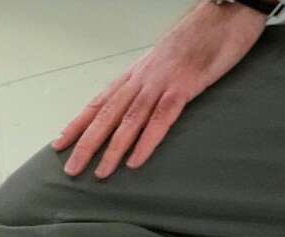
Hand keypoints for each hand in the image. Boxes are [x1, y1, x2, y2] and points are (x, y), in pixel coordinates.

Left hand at [53, 1, 265, 178]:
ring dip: (113, 148)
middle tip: (71, 170)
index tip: (59, 144)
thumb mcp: (165, 60)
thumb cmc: (198, 37)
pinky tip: (135, 160)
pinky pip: (162, 118)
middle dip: (86, 143)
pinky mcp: (185, 85)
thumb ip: (149, 81)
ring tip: (100, 173)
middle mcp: (142, 79)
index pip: (99, 102)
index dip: (77, 124)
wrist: (226, 12)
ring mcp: (162, 82)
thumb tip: (138, 104)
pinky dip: (147, 141)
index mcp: (136, 74)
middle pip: (107, 114)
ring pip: (130, 120)